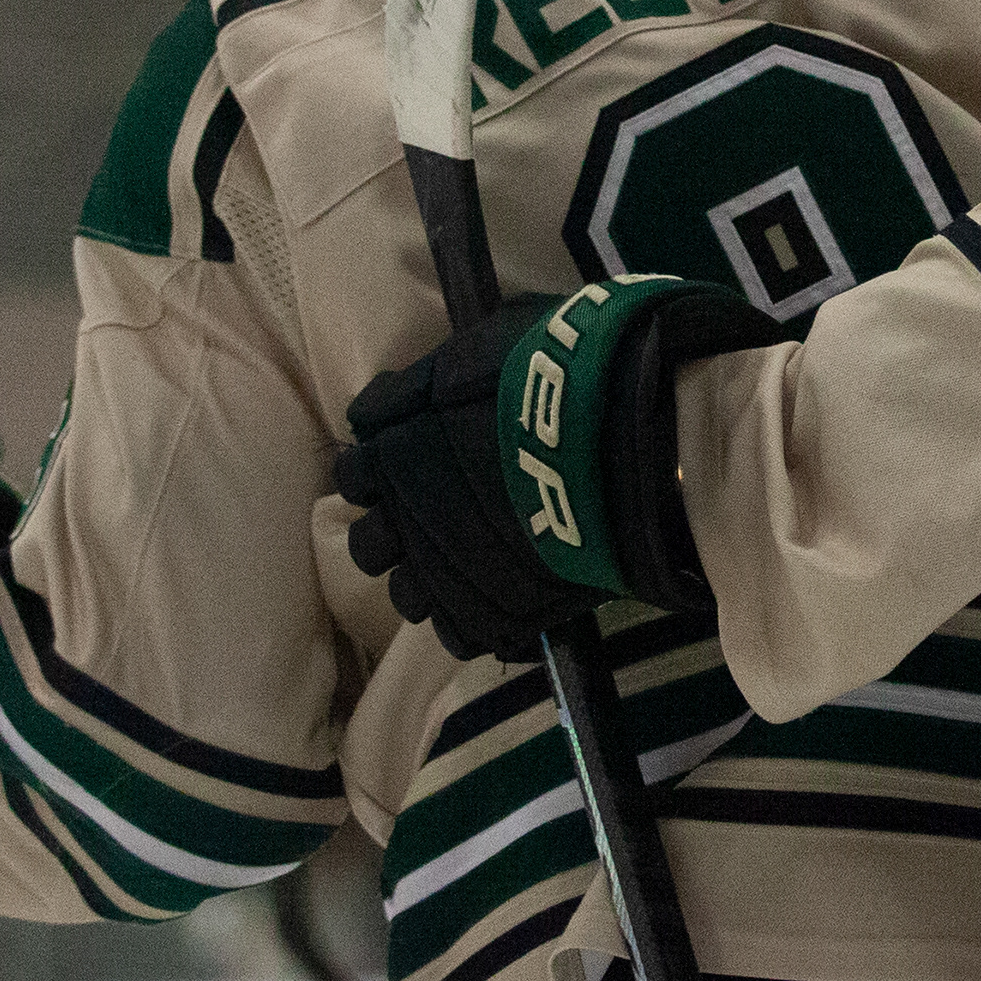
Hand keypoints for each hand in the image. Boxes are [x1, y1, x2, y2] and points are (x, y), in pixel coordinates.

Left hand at [336, 278, 780, 659]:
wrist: (627, 437)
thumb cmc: (555, 378)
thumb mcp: (480, 346)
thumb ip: (426, 381)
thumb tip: (383, 402)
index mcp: (394, 456)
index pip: (353, 474)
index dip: (379, 470)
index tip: (409, 465)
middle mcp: (407, 522)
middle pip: (370, 545)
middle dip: (394, 532)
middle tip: (437, 516)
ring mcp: (448, 575)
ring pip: (408, 596)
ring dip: (431, 579)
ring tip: (472, 562)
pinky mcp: (493, 615)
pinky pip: (459, 633)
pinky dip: (475, 615)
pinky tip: (501, 592)